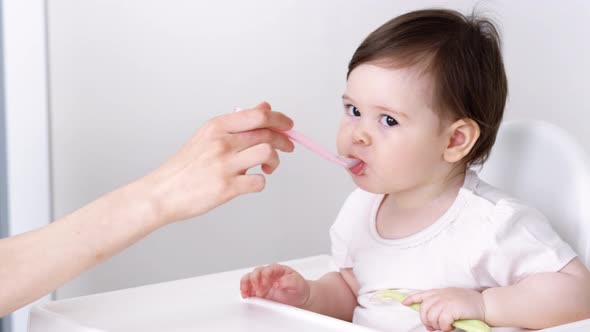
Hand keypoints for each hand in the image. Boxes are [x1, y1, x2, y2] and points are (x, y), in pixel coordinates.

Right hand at [143, 101, 294, 224]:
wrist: (163, 192)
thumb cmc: (185, 166)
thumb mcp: (208, 136)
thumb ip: (237, 123)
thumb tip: (264, 107)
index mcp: (216, 127)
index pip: (258, 115)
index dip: (279, 119)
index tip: (288, 126)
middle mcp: (221, 142)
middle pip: (267, 133)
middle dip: (284, 141)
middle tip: (288, 147)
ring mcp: (224, 165)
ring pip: (267, 153)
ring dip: (275, 161)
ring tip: (267, 167)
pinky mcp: (226, 187)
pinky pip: (258, 181)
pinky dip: (260, 182)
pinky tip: (251, 182)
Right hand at [240, 264, 309, 307]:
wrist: (299, 296)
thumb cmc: (298, 287)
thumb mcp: (297, 283)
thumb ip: (288, 281)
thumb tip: (277, 283)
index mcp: (277, 269)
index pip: (267, 269)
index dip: (265, 276)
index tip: (266, 284)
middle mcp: (268, 274)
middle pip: (256, 272)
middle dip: (254, 280)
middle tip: (258, 289)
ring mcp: (262, 282)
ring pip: (249, 279)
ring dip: (246, 285)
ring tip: (247, 292)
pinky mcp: (258, 291)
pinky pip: (248, 289)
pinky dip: (245, 291)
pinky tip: (246, 296)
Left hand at [402, 287, 485, 331]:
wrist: (485, 305)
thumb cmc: (469, 304)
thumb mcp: (452, 298)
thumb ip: (440, 303)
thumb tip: (430, 320)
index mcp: (440, 292)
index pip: (421, 294)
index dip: (411, 299)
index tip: (404, 303)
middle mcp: (440, 295)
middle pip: (423, 310)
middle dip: (426, 321)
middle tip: (434, 327)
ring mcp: (445, 301)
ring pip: (431, 317)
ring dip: (436, 326)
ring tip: (445, 326)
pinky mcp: (451, 309)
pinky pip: (441, 322)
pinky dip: (445, 327)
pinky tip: (451, 327)